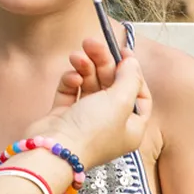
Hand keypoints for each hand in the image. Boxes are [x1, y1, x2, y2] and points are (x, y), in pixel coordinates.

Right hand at [25, 38, 150, 168]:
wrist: (54, 150)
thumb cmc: (92, 131)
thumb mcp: (120, 101)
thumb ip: (129, 78)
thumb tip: (132, 62)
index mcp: (131, 127)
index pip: (139, 95)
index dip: (133, 72)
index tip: (123, 52)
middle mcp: (110, 124)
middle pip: (112, 86)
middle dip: (102, 63)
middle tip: (91, 43)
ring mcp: (85, 120)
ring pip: (89, 85)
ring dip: (84, 68)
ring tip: (77, 56)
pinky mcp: (63, 116)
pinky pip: (71, 92)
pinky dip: (71, 81)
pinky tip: (71, 78)